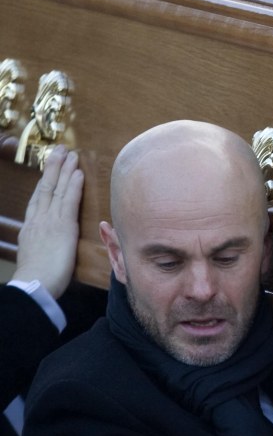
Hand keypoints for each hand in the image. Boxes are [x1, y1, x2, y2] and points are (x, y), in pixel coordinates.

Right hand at [14, 145, 83, 297]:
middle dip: (53, 168)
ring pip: (56, 189)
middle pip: (45, 188)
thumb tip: (46, 246)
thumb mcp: (36, 257)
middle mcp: (38, 220)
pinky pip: (69, 201)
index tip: (50, 170)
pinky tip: (78, 173)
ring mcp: (49, 221)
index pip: (38, 200)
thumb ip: (42, 247)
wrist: (35, 285)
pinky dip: (73, 185)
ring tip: (70, 154)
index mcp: (31, 228)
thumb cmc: (39, 279)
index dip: (44, 183)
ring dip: (65, 170)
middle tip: (60, 150)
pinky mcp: (62, 226)